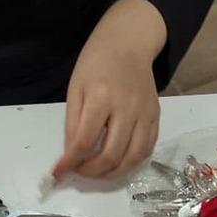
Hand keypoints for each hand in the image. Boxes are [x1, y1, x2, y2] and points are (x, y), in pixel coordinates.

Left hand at [53, 0, 165, 179]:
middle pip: (111, 154)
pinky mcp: (155, 116)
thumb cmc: (96, 64)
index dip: (71, 162)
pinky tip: (118, 163)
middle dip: (92, 171)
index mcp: (100, 97)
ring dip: (114, 173)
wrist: (128, 44)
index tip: (60, 173)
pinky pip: (147, 148)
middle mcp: (126, 107)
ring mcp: (144, 113)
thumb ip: (73, 124)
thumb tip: (70, 156)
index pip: (85, 141)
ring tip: (99, 173)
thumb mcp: (76, 89)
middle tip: (81, 172)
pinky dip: (132, 162)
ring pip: (133, 157)